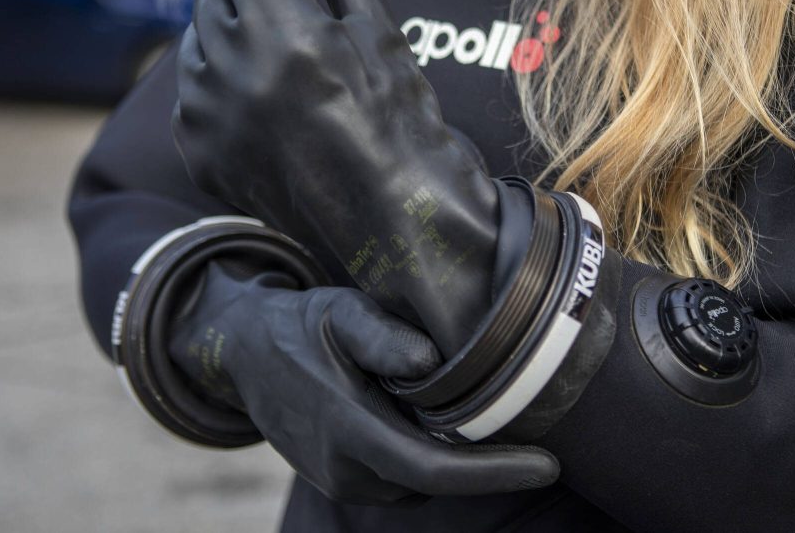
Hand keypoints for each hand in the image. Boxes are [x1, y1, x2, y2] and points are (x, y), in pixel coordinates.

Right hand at [168, 261, 559, 503]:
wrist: (246, 353)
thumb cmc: (301, 326)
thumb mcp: (340, 312)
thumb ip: (382, 337)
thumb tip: (431, 362)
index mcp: (348, 429)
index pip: (433, 470)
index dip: (494, 473)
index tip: (548, 464)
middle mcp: (346, 469)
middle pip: (438, 481)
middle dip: (491, 465)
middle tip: (542, 435)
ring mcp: (343, 481)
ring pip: (422, 483)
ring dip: (456, 457)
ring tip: (479, 410)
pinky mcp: (344, 481)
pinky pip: (404, 479)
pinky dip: (430, 455)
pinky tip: (437, 419)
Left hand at [173, 0, 502, 355]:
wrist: (394, 219)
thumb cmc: (400, 120)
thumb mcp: (377, 29)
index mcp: (283, 32)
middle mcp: (235, 73)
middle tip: (274, 2)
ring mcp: (212, 119)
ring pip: (194, 45)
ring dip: (223, 36)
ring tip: (273, 58)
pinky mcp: (202, 155)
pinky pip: (192, 98)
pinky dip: (217, 87)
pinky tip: (260, 101)